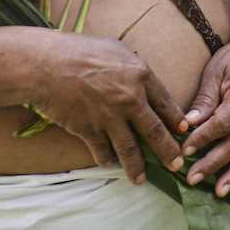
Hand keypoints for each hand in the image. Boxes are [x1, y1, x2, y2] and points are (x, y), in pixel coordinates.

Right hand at [28, 34, 187, 183]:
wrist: (45, 64)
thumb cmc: (79, 50)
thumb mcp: (115, 49)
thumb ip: (132, 65)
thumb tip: (141, 74)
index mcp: (141, 76)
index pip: (167, 104)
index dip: (177, 121)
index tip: (184, 133)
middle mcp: (130, 99)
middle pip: (155, 132)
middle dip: (169, 151)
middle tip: (177, 164)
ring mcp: (109, 117)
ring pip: (130, 149)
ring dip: (137, 167)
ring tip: (141, 180)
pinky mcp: (88, 129)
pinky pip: (102, 151)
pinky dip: (106, 160)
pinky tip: (109, 165)